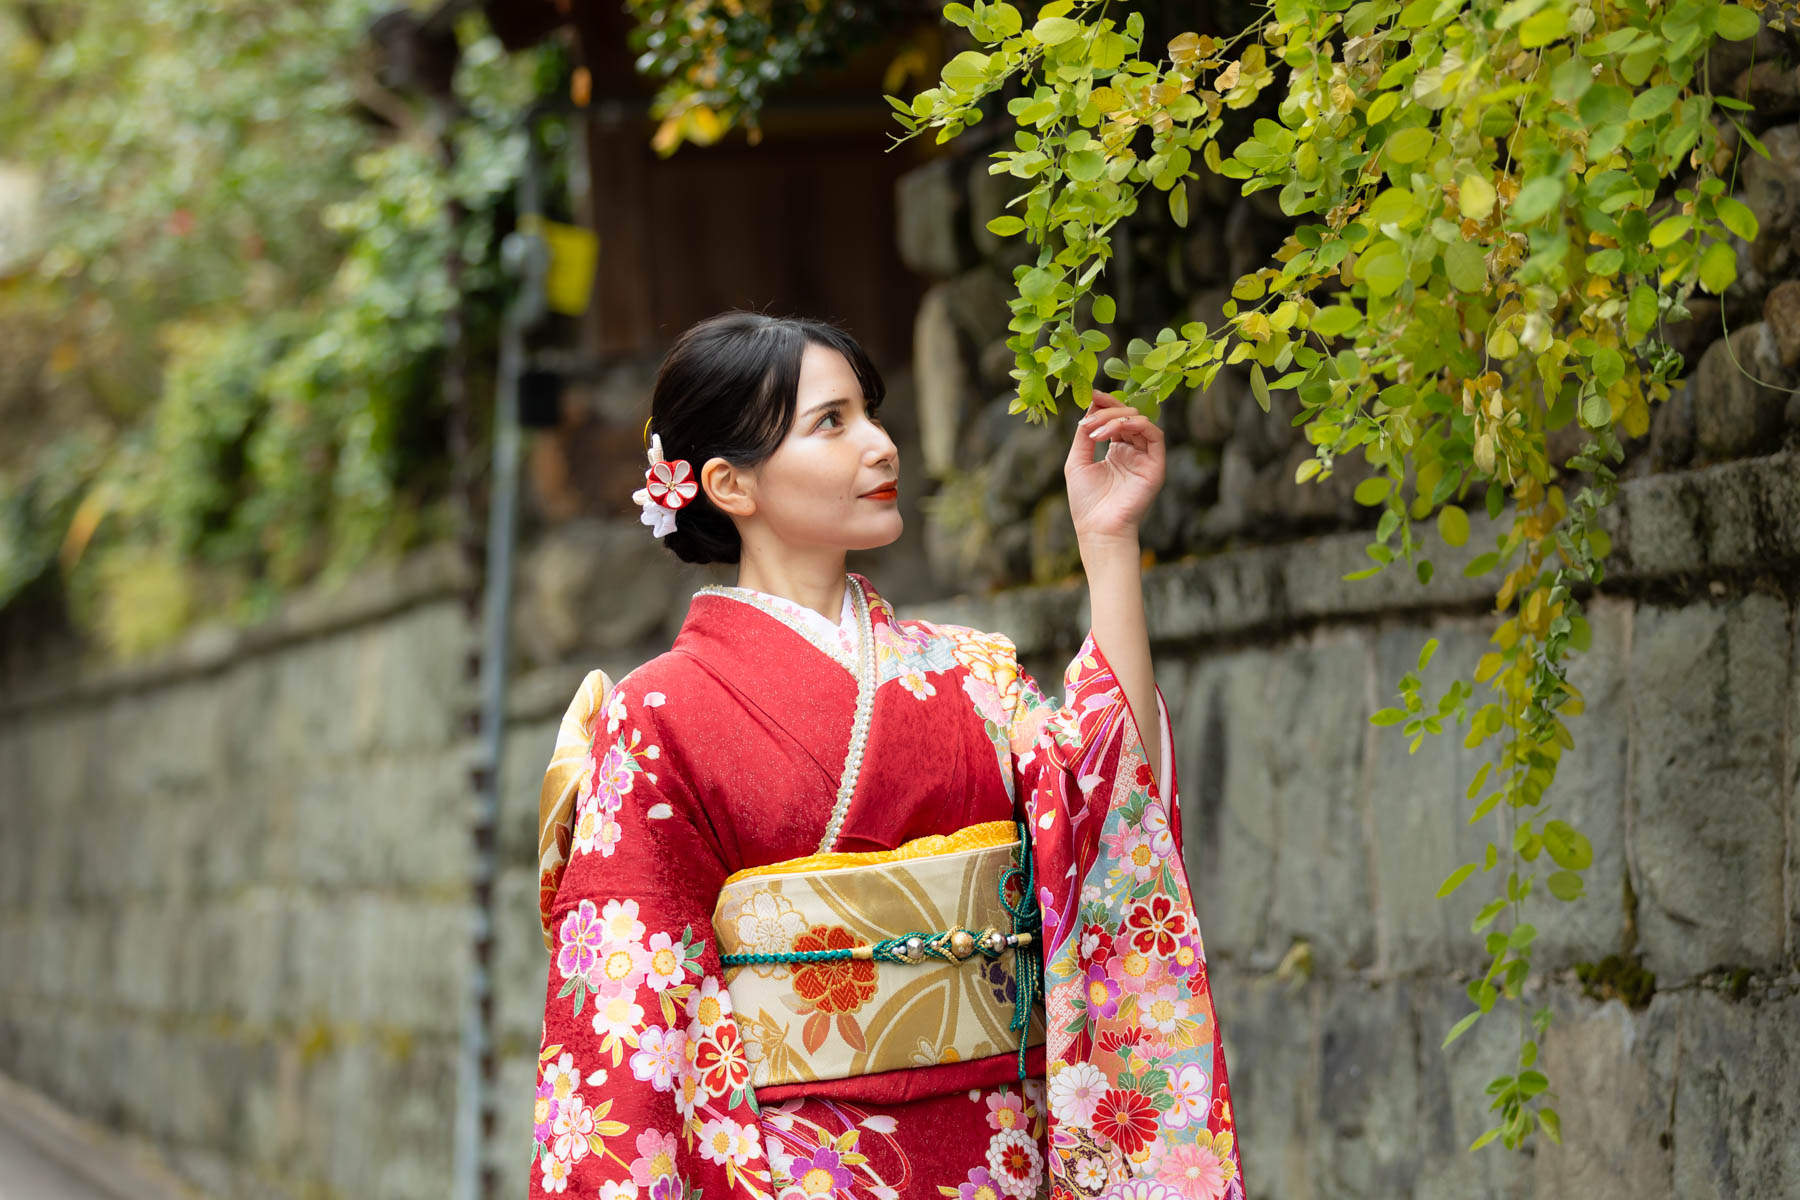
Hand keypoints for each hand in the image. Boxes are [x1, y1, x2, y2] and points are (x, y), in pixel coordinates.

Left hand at [1065, 389, 1164, 545]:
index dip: (1104, 404)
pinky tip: (1115, 430)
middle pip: (1127, 416)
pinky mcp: (1156, 465)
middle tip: (1092, 408)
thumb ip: (1084, 435)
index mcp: (1116, 451)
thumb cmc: (1086, 501)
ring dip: (1116, 419)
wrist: (1098, 529)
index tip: (1091, 393)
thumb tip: (1089, 408)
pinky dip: (1136, 425)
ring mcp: (1145, 458)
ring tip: (1095, 431)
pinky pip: (1154, 435)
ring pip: (1139, 422)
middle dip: (1108, 409)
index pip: (1115, 419)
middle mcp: (1133, 452)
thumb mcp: (1077, 461)